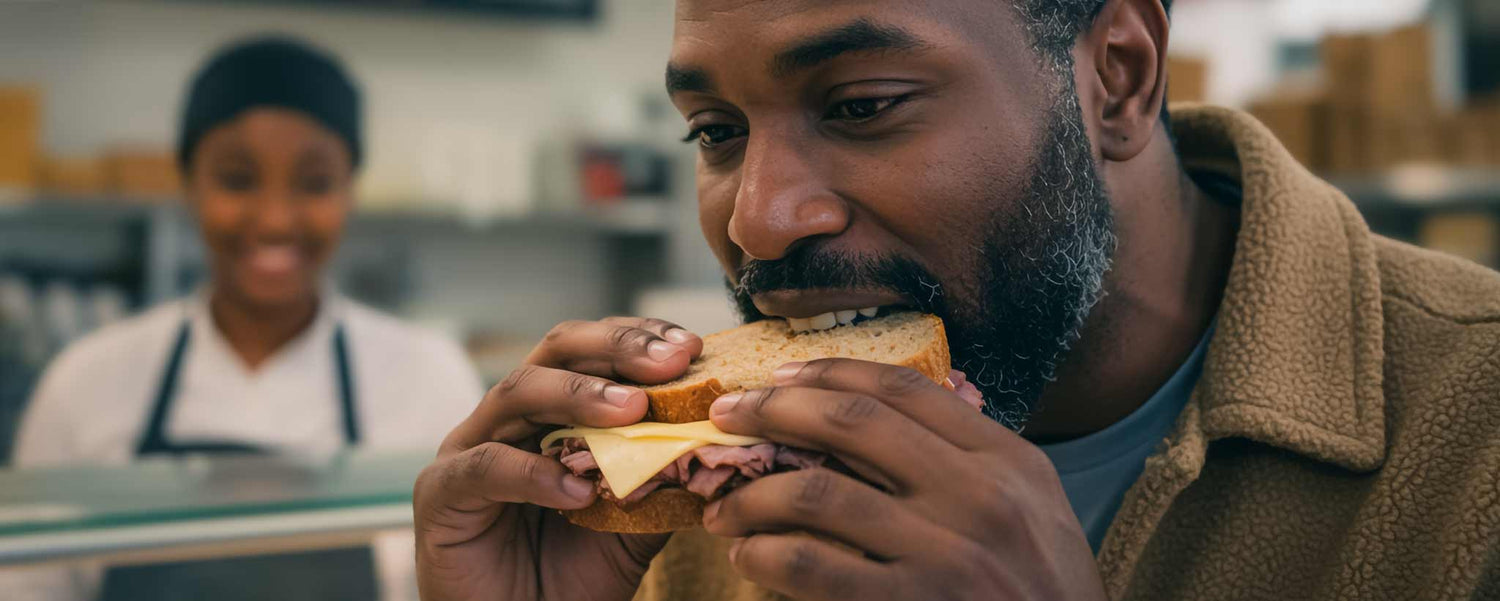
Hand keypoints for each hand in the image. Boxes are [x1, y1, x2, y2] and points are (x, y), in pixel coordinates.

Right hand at [413, 317, 702, 600]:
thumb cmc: (572, 577)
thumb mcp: (636, 523)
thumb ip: (665, 479)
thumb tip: (718, 442)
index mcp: (553, 412)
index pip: (595, 353)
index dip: (641, 340)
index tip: (692, 349)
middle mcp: (509, 417)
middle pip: (556, 351)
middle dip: (616, 348)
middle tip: (670, 361)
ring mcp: (470, 447)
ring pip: (518, 392)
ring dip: (580, 396)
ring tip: (632, 410)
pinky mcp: (442, 492)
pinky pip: (487, 467)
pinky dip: (534, 473)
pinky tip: (578, 492)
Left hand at [703, 359, 1105, 600]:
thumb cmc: (1043, 593)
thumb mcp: (1033, 513)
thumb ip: (971, 463)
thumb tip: (883, 414)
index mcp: (1008, 462)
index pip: (904, 389)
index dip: (828, 372)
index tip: (780, 377)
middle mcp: (979, 497)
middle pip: (852, 421)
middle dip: (773, 411)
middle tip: (727, 416)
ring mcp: (946, 555)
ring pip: (819, 493)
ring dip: (755, 495)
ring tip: (726, 507)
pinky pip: (813, 566)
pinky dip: (766, 554)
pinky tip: (750, 556)